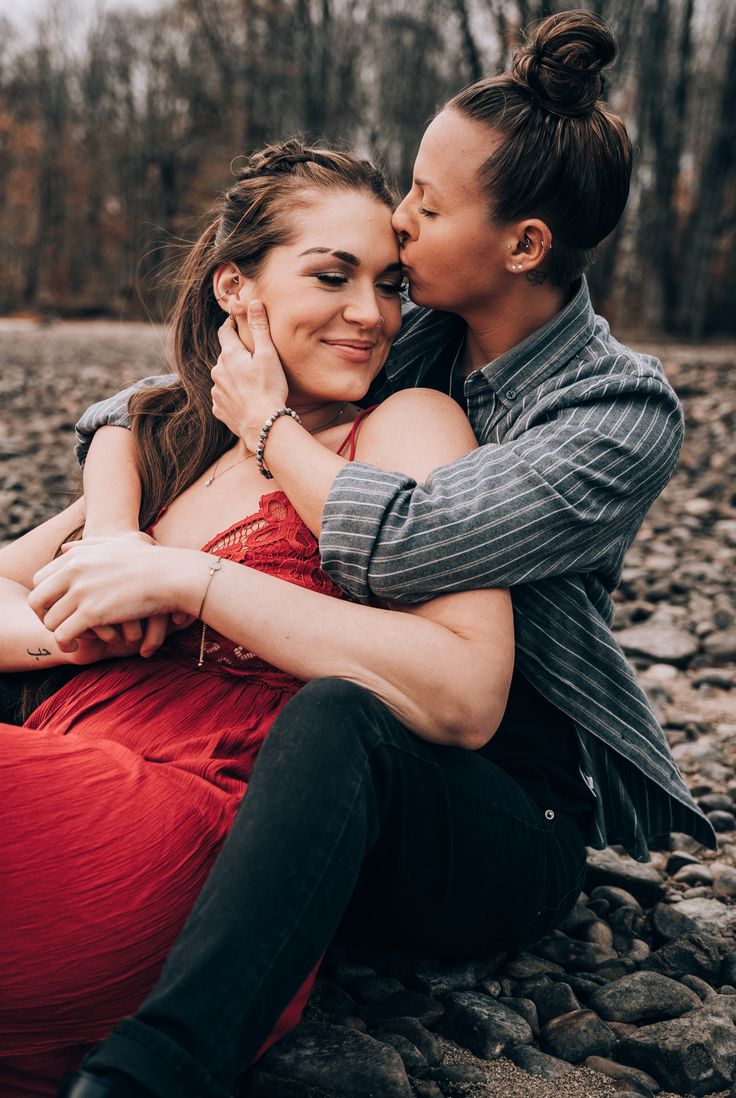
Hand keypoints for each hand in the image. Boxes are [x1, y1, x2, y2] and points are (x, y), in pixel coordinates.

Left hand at [28, 537, 181, 651]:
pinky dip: (66, 643)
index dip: (45, 597)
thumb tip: (65, 548)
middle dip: (44, 617)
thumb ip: (89, 544)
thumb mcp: (119, 542)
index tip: (58, 608)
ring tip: (71, 639)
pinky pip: (62, 634)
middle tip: (58, 626)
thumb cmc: (152, 559)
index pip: (40, 579)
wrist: (171, 575)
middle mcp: (73, 572)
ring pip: (49, 621)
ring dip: (58, 632)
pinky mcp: (92, 614)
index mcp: (76, 557)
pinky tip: (76, 646)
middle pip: (37, 600)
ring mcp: (81, 592)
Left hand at [211, 301, 288, 450]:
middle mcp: (217, 372)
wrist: (262, 424)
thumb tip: (253, 302)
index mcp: (229, 356)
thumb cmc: (268, 388)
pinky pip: (224, 398)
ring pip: (223, 377)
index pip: (224, 332)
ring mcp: (216, 392)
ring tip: (250, 382)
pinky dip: (232, 396)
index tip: (235, 322)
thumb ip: (259, 328)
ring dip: (233, 376)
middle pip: (225, 356)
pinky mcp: (219, 409)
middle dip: (236, 354)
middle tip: (251, 357)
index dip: (230, 325)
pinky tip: (245, 400)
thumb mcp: (268, 355)